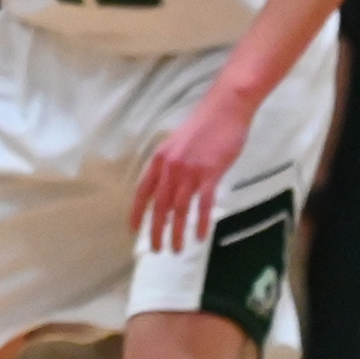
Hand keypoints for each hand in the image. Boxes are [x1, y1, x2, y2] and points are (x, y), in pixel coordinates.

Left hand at [131, 87, 254, 250]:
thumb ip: (171, 165)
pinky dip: (200, 222)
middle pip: (158, 205)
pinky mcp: (210, 174)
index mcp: (159, 160)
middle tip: (156, 249)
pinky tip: (200, 236)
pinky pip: (203, 204)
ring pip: (178, 209)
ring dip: (177, 232)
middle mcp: (170, 167)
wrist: (225, 109)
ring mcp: (189, 171)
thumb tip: (169, 186)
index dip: (136, 212)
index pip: (142, 191)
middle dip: (155, 230)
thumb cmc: (204, 126)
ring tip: (177, 249)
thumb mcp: (178, 145)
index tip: (134, 230)